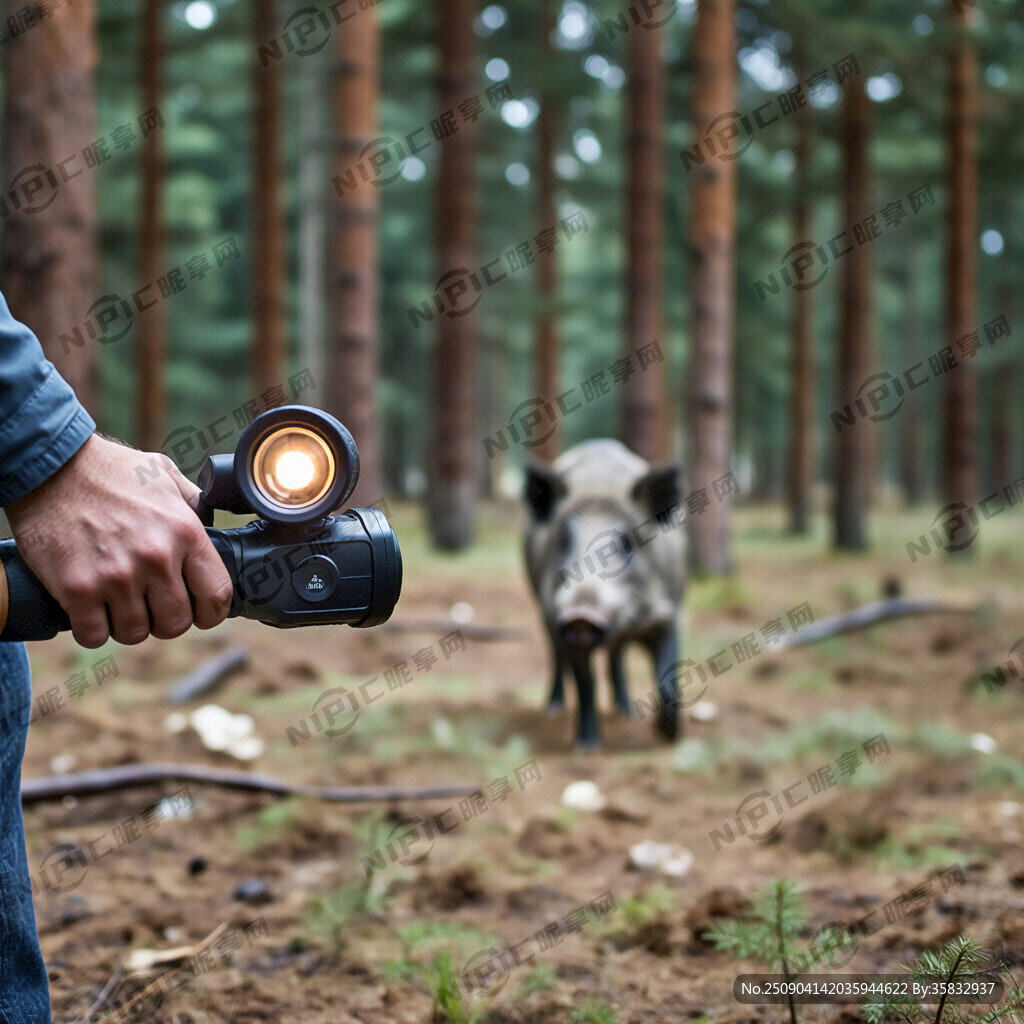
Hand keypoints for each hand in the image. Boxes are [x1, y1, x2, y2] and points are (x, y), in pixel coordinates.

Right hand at [5, 433, 233, 646]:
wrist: (50, 465)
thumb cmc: (109, 470)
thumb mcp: (165, 475)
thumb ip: (193, 503)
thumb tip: (213, 521)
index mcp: (185, 532)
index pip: (217, 596)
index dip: (211, 613)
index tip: (201, 613)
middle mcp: (156, 558)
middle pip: (176, 624)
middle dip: (165, 620)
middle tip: (150, 605)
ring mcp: (116, 576)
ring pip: (135, 633)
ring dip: (127, 624)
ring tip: (118, 602)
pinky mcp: (77, 589)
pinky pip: (94, 635)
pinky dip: (92, 628)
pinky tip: (91, 609)